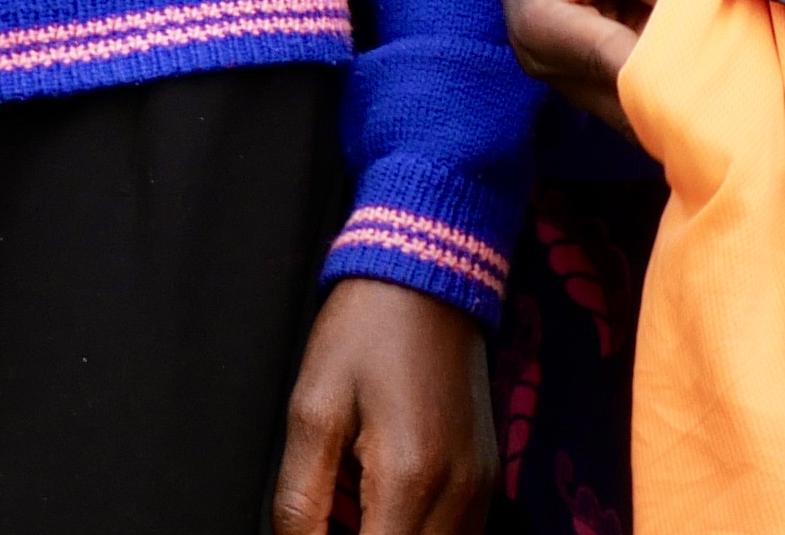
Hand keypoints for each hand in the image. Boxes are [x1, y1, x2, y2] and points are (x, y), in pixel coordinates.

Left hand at [271, 278, 492, 534]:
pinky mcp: (486, 477)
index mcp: (409, 475)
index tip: (314, 531)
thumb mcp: (312, 412)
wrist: (430, 276)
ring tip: (352, 511)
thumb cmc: (366, 332)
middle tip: (329, 516)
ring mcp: (480, 486)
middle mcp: (458, 490)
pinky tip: (378, 512)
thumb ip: (298, 503)